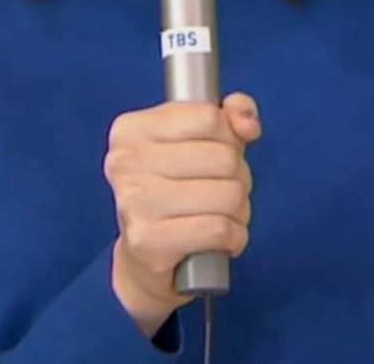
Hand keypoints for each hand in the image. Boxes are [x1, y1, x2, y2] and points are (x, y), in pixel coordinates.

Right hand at [104, 93, 260, 336]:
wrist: (144, 256)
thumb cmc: (175, 189)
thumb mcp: (198, 141)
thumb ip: (229, 117)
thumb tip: (247, 123)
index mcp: (132, 129)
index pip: (209, 117)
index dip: (228, 137)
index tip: (217, 152)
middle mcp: (126, 161)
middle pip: (223, 157)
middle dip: (238, 176)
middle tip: (222, 189)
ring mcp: (134, 202)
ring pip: (228, 195)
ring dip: (239, 209)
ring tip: (223, 214)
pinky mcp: (148, 242)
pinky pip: (220, 229)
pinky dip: (235, 236)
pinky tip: (223, 238)